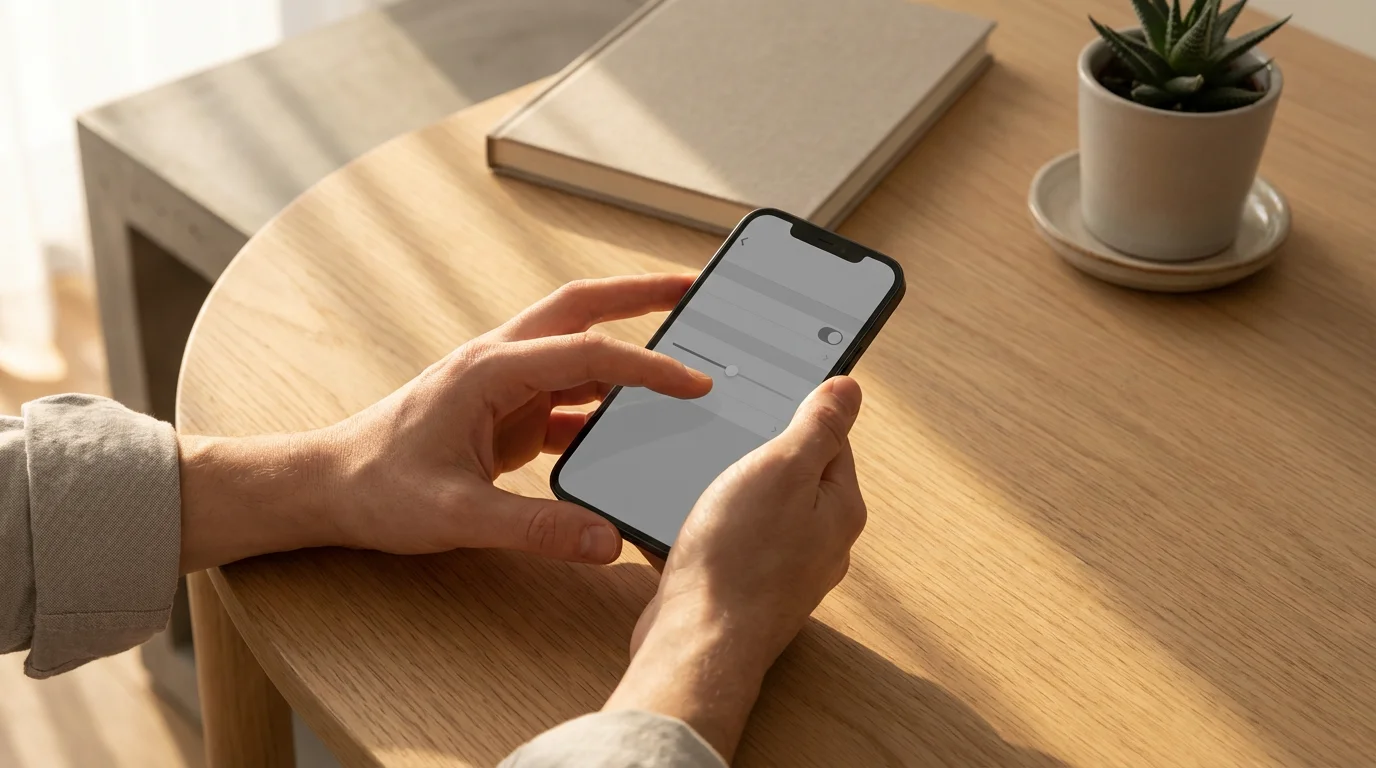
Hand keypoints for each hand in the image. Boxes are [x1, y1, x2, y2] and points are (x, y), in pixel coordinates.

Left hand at [177, 275, 711, 571]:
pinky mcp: (501, 414)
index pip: (588, 353)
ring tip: (677, 357)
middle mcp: (499, 362)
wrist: (325, 488)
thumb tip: (606, 539)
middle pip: (581, 310)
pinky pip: (564, 399)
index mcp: (491, 369)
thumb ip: (535, 528)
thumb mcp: (456, 515)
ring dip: (624, 349)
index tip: (696, 383)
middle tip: (691, 286)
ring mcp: (500, 386)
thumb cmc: (375, 488)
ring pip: (576, 352)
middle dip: (639, 295)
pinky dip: (602, 404)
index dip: (649, 366)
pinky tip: (629, 427)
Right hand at [604, 376, 866, 759]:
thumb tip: (849, 389)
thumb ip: (818, 426)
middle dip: (758, 456)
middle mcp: (821, 541)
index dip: (795, 415)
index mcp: (839, 508)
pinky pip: (732, 542)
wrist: (696, 642)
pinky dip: (710, 528)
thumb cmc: (739, 560)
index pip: (831, 440)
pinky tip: (686, 525)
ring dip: (729, 492)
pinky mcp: (746, 588)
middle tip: (725, 444)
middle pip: (794, 475)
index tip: (763, 401)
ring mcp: (784, 569)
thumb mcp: (782, 468)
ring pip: (759, 509)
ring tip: (703, 487)